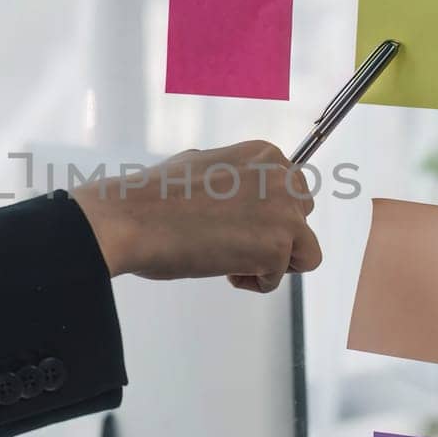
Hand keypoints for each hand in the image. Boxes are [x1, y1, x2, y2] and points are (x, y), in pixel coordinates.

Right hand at [71, 141, 321, 292]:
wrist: (131, 219)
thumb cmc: (154, 198)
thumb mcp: (203, 167)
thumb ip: (236, 178)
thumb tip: (243, 196)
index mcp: (265, 155)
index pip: (293, 191)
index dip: (265, 215)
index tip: (236, 222)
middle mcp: (282, 177)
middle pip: (303, 218)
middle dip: (274, 236)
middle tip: (233, 243)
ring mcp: (283, 212)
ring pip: (305, 251)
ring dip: (272, 262)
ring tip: (232, 259)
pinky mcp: (277, 246)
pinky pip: (279, 278)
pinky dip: (254, 282)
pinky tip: (222, 269)